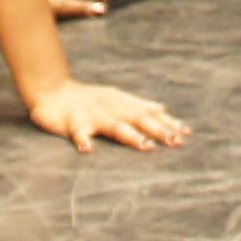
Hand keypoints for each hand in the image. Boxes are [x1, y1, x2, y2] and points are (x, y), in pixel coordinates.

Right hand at [27, 79, 187, 152]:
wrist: (52, 90)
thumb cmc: (87, 98)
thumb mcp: (115, 97)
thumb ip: (138, 104)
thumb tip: (162, 108)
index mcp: (122, 103)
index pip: (150, 112)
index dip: (168, 122)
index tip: (187, 133)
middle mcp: (112, 107)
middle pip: (139, 119)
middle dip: (158, 130)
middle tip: (176, 141)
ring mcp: (93, 115)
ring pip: (115, 126)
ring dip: (131, 135)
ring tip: (146, 146)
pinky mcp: (73, 122)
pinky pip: (78, 132)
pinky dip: (83, 140)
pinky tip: (88, 150)